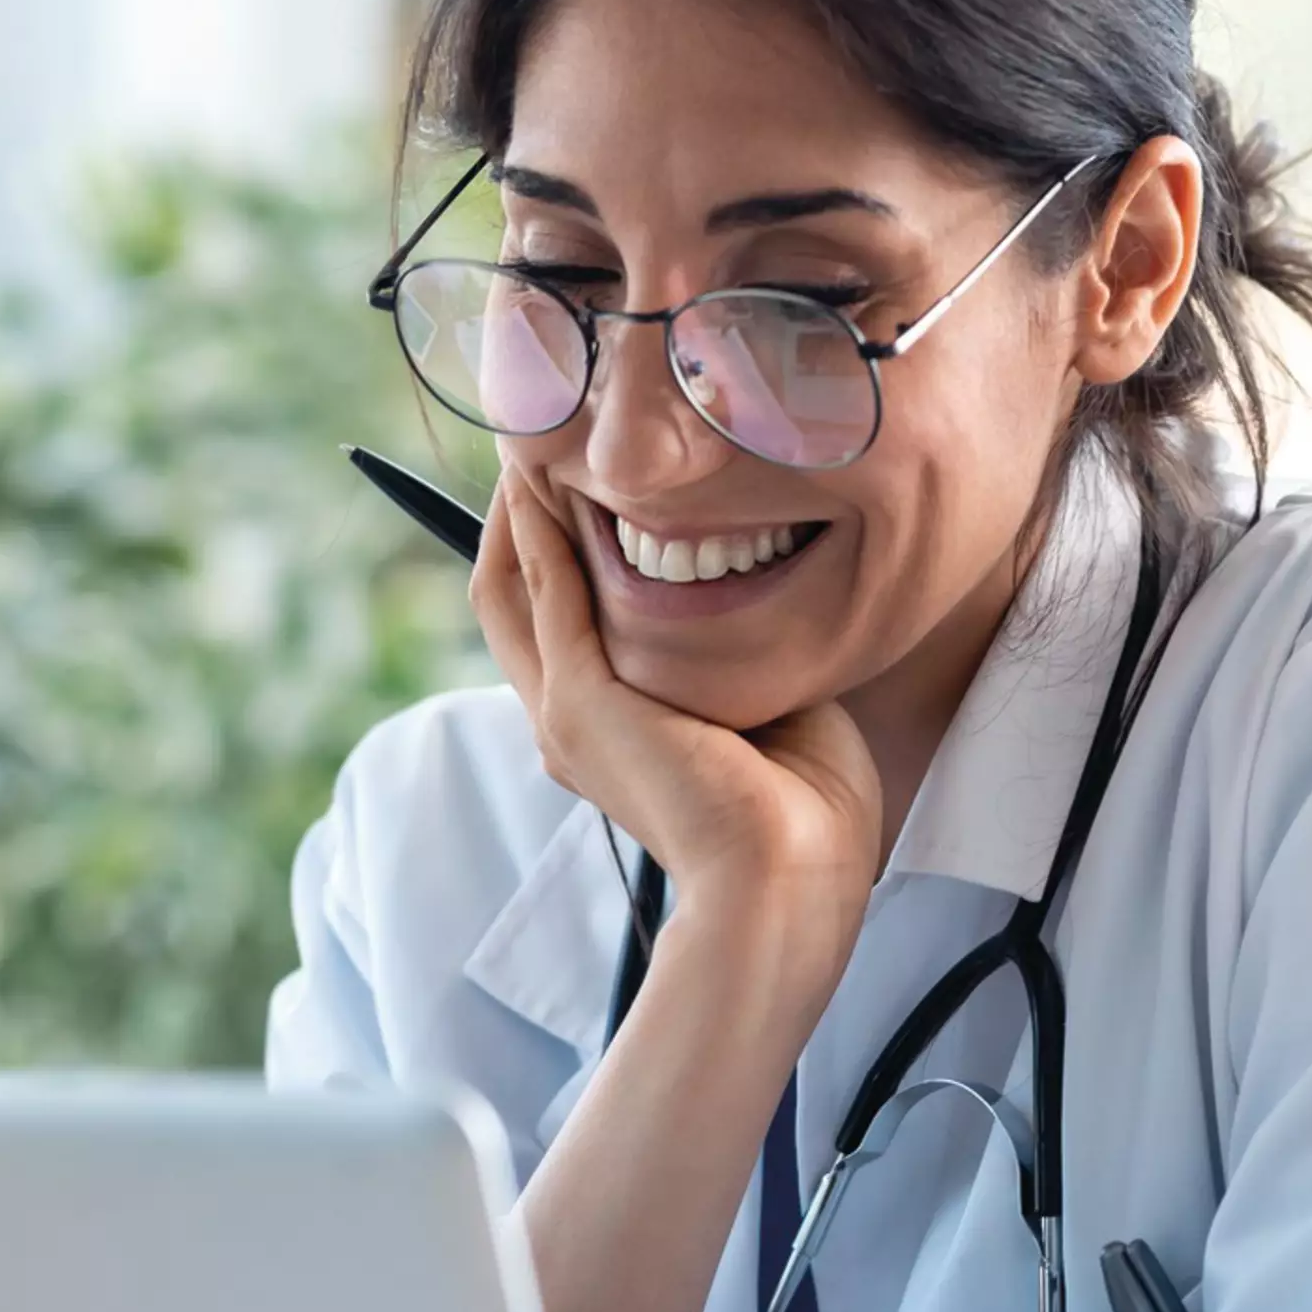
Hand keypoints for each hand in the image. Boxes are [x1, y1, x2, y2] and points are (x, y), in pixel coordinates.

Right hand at [473, 463, 883, 962]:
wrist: (791, 881)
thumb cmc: (804, 817)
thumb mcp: (769, 710)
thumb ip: (743, 653)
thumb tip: (770, 591)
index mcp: (607, 734)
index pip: (553, 622)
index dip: (551, 548)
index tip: (579, 478)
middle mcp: (567, 723)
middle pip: (507, 595)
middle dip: (517, 511)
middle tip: (543, 433)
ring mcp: (565, 714)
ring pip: (512, 583)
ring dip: (520, 504)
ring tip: (541, 429)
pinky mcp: (582, 701)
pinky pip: (547, 588)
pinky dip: (542, 525)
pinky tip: (551, 472)